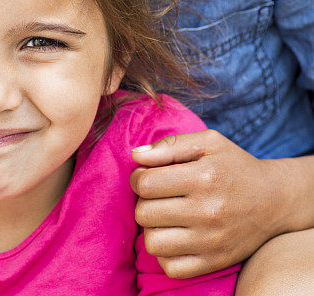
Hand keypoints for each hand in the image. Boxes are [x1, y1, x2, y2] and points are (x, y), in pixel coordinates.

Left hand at [130, 129, 285, 278]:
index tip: (147, 176)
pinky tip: (174, 236)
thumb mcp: (209, 142)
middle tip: (157, 196)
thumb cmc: (234, 166)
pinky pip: (170, 267)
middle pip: (144, 213)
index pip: (146, 183)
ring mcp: (211, 241)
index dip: (138, 178)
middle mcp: (207, 211)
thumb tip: (136, 156)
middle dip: (143, 201)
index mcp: (204, 177)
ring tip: (164, 216)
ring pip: (152, 243)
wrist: (273, 200)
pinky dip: (165, 253)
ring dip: (152, 228)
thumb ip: (170, 144)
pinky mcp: (214, 262)